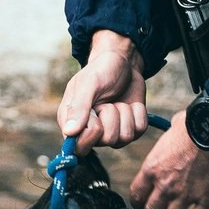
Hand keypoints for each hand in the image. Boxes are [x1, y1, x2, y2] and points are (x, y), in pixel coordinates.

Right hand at [57, 30, 148, 154]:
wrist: (124, 62)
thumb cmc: (101, 70)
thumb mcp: (89, 83)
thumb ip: (79, 107)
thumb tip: (69, 133)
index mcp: (72, 124)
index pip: (80, 146)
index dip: (93, 129)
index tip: (95, 110)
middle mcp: (90, 133)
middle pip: (107, 140)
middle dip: (112, 117)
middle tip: (107, 102)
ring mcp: (111, 133)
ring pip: (125, 137)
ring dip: (125, 113)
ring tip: (117, 101)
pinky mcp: (129, 129)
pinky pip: (139, 130)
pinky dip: (138, 112)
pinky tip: (130, 104)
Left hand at [129, 111, 208, 208]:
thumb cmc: (196, 124)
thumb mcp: (174, 128)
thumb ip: (171, 136)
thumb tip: (176, 125)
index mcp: (152, 169)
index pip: (136, 194)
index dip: (138, 203)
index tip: (141, 206)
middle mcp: (165, 186)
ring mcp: (185, 196)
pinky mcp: (207, 201)